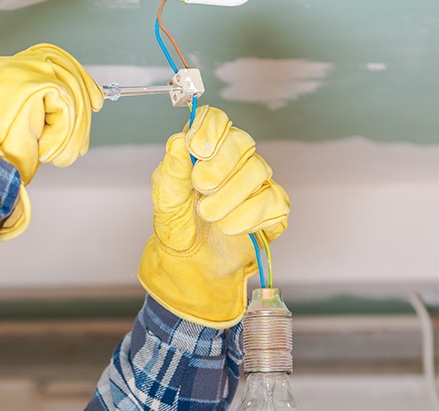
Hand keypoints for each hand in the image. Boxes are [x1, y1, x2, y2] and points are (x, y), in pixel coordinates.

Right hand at [0, 43, 103, 239]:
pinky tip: (46, 149)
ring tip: (60, 154)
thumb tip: (71, 106)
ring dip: (72, 126)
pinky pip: (66, 104)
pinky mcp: (30, 85)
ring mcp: (19, 71)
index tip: (94, 99)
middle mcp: (8, 65)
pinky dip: (63, 131)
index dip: (75, 76)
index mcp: (0, 71)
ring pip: (69, 88)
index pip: (46, 59)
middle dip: (84, 94)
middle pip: (62, 66)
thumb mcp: (16, 123)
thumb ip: (36, 107)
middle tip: (92, 120)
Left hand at [137, 105, 289, 327]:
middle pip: (242, 142)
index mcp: (208, 150)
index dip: (210, 130)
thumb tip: (179, 141)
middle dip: (220, 164)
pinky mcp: (272, 209)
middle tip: (201, 186)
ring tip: (208, 215)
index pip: (216, 121)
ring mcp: (257, 184)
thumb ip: (172, 169)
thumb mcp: (165, 197)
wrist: (191, 261)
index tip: (197, 149)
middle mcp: (236, 161)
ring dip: (230, 196)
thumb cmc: (179, 222)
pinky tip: (229, 227)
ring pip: (257, 172)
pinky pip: (273, 202)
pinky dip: (249, 216)